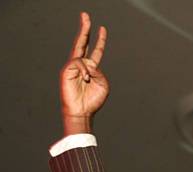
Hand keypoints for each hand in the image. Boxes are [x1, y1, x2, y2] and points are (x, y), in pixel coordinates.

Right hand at [60, 12, 108, 134]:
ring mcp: (73, 68)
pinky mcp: (66, 71)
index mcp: (92, 69)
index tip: (103, 29)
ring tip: (88, 81)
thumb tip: (90, 63)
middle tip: (85, 15)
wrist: (82, 112)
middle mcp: (82, 66)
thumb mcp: (103, 84)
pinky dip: (84, 70)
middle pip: (82, 43)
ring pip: (82, 56)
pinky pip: (77, 63)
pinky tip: (85, 79)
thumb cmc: (93, 101)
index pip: (96, 51)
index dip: (100, 40)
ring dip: (88, 68)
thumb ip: (99, 71)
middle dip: (85, 29)